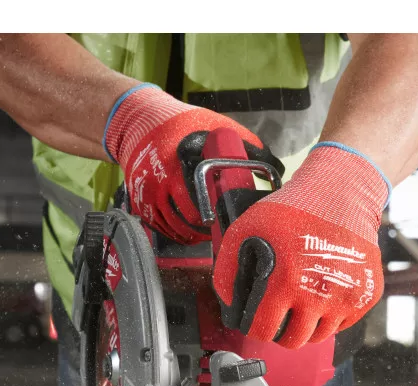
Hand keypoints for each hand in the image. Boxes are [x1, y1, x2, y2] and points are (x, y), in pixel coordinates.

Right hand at [103, 83, 281, 243]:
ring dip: (194, 233)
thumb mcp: (216, 125)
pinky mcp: (140, 202)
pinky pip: (161, 227)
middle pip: (190, 217)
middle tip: (224, 227)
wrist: (141, 121)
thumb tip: (277, 167)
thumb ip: (247, 143)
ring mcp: (149, 192)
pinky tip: (190, 231)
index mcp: (183, 160)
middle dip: (208, 226)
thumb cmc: (184, 124)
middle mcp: (163, 178)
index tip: (231, 218)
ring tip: (210, 231)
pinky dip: (177, 232)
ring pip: (176, 226)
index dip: (217, 212)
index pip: (202, 196)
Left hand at [212, 142, 389, 349]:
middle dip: (281, 331)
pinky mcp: (365, 296)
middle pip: (293, 341)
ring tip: (300, 302)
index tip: (256, 320)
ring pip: (319, 336)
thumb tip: (229, 301)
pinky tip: (321, 293)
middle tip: (279, 314)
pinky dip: (330, 316)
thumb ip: (229, 269)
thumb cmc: (293, 210)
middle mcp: (318, 295)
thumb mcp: (246, 230)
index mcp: (287, 282)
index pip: (264, 331)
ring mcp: (345, 298)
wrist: (341, 194)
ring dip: (306, 325)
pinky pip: (342, 324)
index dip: (255, 327)